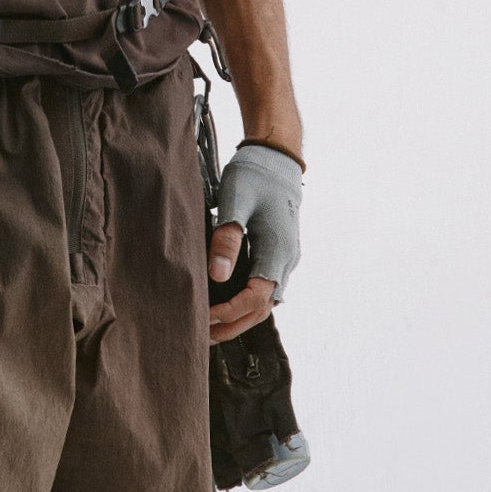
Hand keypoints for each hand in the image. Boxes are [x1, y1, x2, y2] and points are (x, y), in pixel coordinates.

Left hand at [209, 137, 301, 344]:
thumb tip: (216, 277)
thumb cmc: (254, 176)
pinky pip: (266, 286)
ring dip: (241, 316)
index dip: (230, 311)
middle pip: (264, 308)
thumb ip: (227, 239)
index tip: (204, 315)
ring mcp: (285, 257)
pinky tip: (225, 302)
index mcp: (278, 250)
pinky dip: (247, 302)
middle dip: (234, 324)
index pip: (256, 298)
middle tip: (204, 334)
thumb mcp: (236, 202)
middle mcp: (286, 259)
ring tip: (212, 325)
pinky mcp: (279, 252)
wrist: (277, 157)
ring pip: (266, 300)